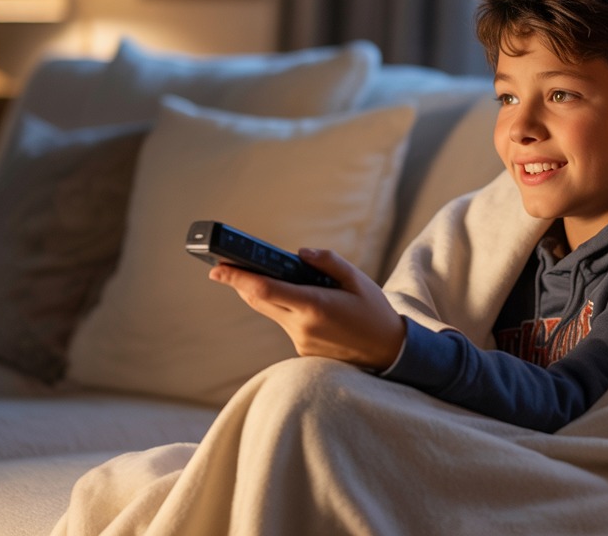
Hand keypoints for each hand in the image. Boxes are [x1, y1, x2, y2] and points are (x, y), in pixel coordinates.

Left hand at [209, 248, 406, 369]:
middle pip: (259, 302)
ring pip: (272, 312)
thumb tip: (300, 254)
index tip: (218, 268)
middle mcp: (302, 326)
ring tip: (270, 276)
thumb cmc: (375, 312)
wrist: (389, 353)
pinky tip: (304, 302)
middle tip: (225, 267)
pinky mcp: (302, 350)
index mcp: (315, 306)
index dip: (238, 278)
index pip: (265, 290)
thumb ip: (328, 262)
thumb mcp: (358, 279)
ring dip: (267, 294)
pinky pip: (286, 323)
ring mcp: (300, 341)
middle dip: (241, 284)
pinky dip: (287, 308)